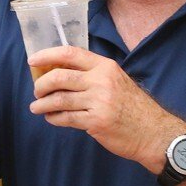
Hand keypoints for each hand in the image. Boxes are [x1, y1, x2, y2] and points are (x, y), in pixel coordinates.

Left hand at [28, 45, 185, 172]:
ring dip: (43, 104)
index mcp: (106, 66)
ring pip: (59, 99)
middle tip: (37, 91)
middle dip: (42, 84)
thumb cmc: (134, 107)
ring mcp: (98, 101)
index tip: (33, 61)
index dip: (48, 55)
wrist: (153, 132)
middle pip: (60, 76)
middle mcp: (101, 81)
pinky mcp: (95, 121)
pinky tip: (51, 118)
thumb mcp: (117, 81)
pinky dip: (54, 118)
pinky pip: (66, 117)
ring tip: (37, 107)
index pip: (71, 53)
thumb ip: (93, 75)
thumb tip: (59, 73)